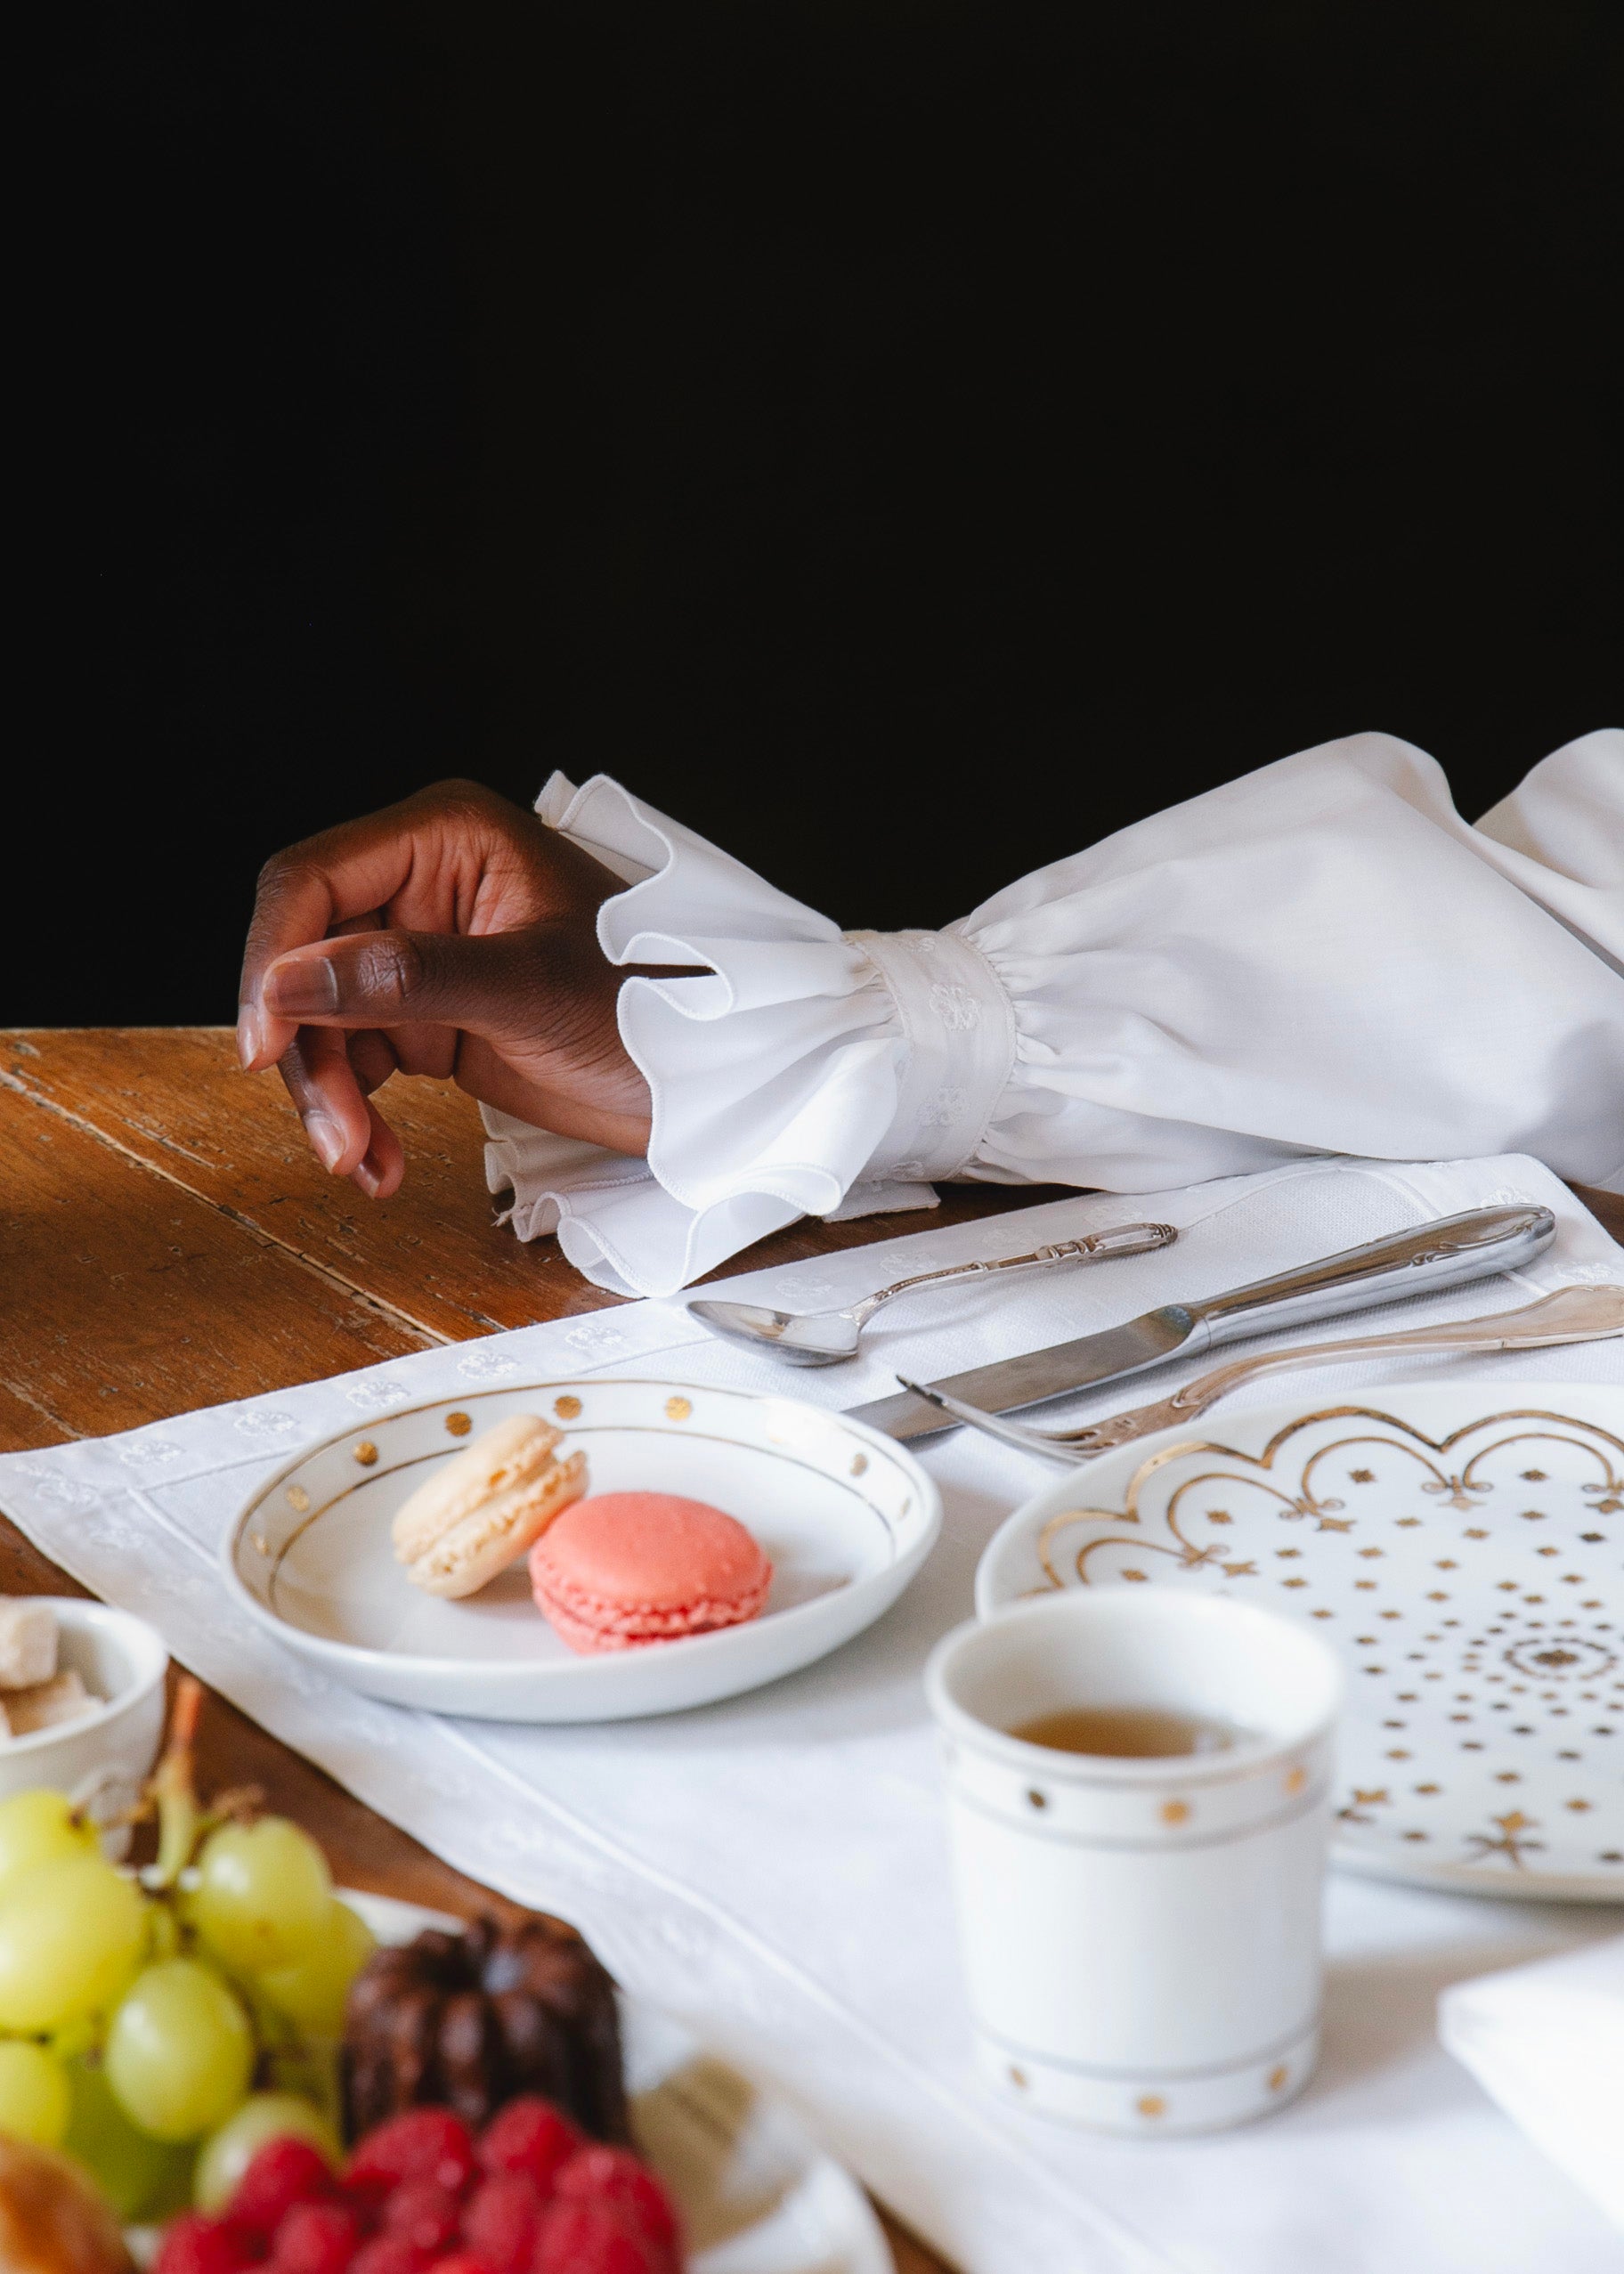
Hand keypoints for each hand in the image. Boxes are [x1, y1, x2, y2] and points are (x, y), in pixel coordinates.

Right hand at [238, 780, 658, 1197]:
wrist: (710, 1079)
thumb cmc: (653, 1006)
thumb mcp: (531, 991)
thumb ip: (410, 979)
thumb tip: (289, 982)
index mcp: (447, 837)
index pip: (312, 881)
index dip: (273, 961)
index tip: (264, 1045)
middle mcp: (425, 883)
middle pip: (304, 960)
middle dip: (307, 1053)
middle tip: (334, 1137)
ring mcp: (423, 953)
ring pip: (321, 1021)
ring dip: (329, 1098)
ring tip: (363, 1163)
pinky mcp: (430, 1016)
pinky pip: (358, 1062)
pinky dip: (357, 1116)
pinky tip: (379, 1163)